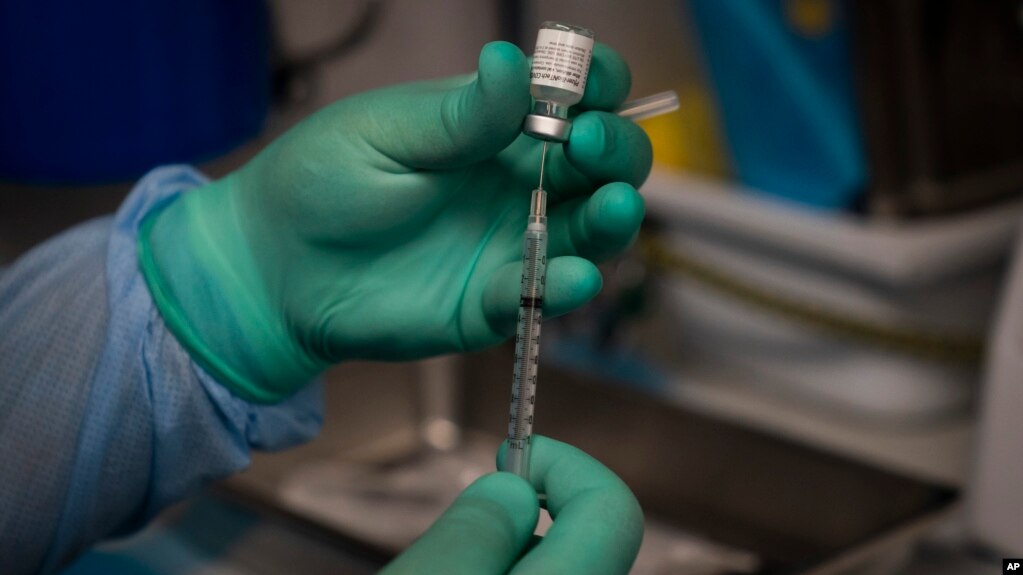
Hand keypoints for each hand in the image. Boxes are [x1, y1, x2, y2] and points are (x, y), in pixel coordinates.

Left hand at [139, 41, 651, 401]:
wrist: (274, 265)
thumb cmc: (322, 180)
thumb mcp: (387, 132)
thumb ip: (459, 115)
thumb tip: (514, 61)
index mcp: (496, 127)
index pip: (572, 100)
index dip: (596, 88)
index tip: (591, 87)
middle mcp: (518, 182)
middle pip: (600, 165)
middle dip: (615, 150)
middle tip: (589, 146)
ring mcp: (511, 243)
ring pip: (590, 230)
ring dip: (614, 219)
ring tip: (615, 206)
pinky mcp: (492, 301)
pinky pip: (539, 294)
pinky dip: (563, 287)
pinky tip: (572, 275)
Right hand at [382, 436, 642, 574]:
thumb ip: (473, 533)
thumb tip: (515, 487)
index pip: (612, 510)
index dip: (564, 464)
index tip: (509, 455)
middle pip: (591, 534)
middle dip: (533, 503)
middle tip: (470, 505)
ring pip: (559, 560)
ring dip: (512, 542)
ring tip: (446, 559)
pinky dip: (506, 566)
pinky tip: (458, 572)